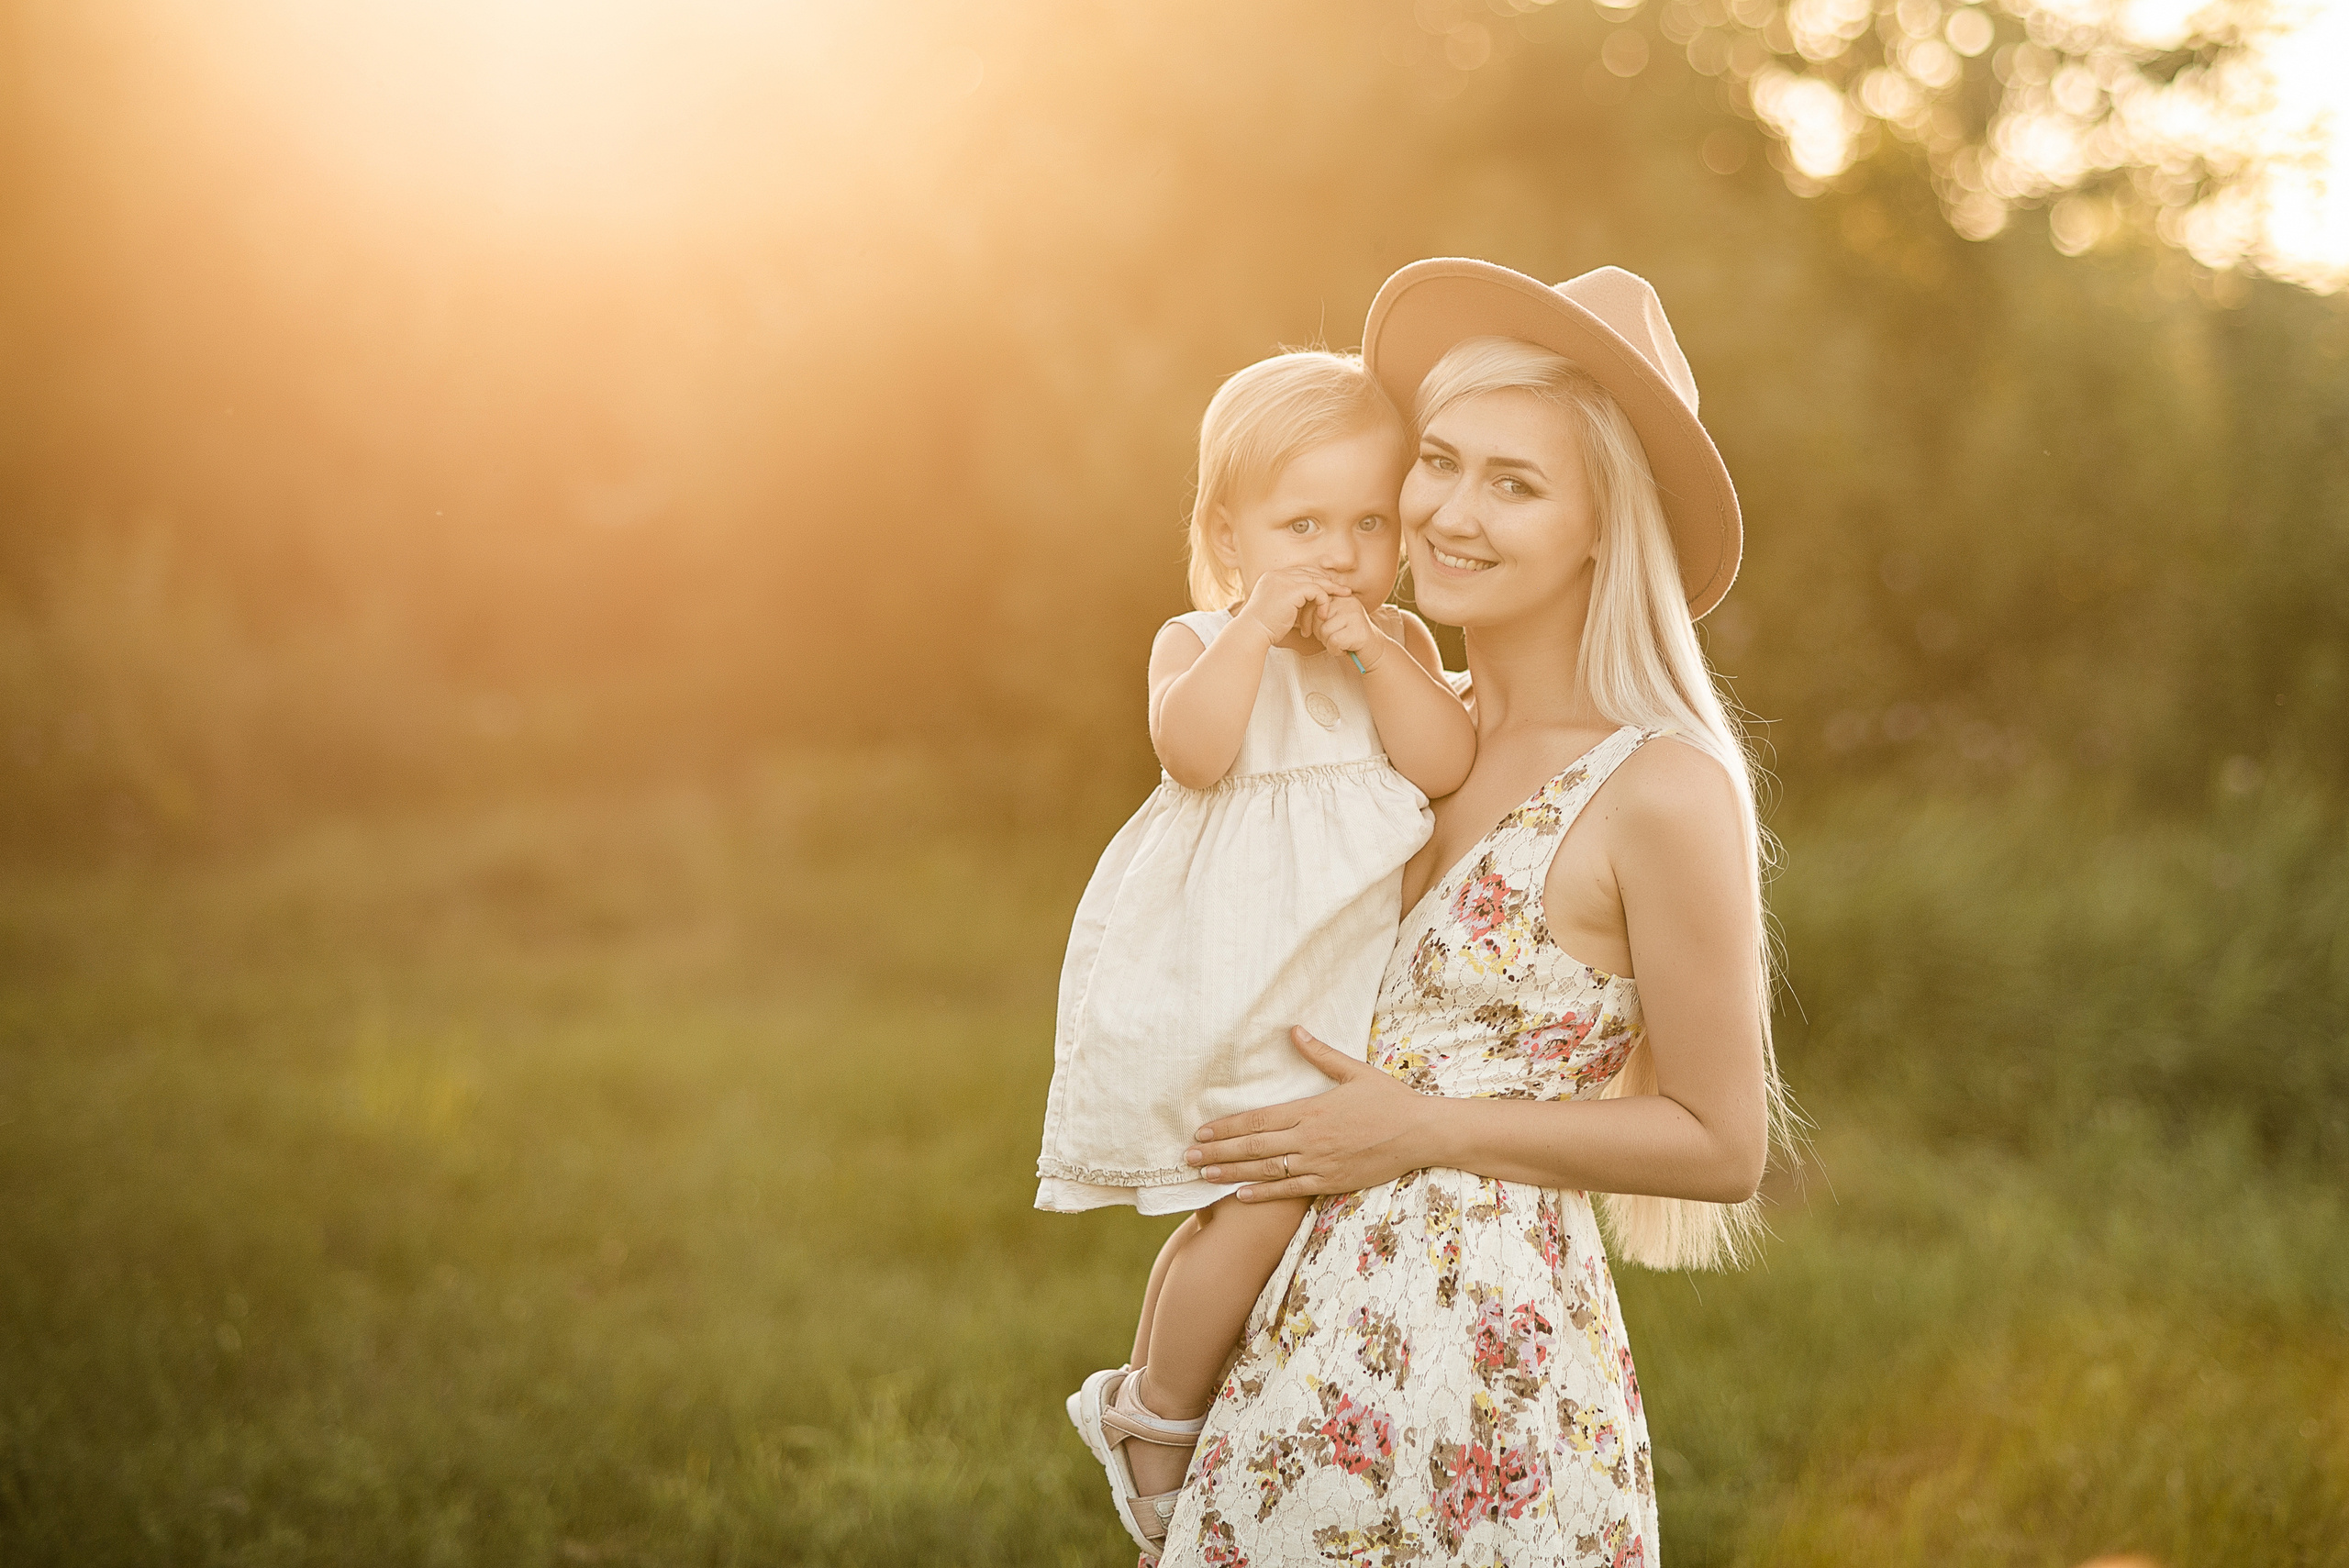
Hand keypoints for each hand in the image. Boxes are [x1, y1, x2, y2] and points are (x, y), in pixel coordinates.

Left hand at [1183, 1028, 1437, 1201]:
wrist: (1422, 1134)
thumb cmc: (1390, 1100)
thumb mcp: (1355, 1071)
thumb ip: (1320, 1054)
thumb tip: (1294, 1031)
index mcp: (1311, 1110)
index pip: (1258, 1120)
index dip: (1226, 1126)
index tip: (1201, 1130)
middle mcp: (1310, 1138)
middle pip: (1254, 1147)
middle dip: (1218, 1151)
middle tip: (1187, 1156)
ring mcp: (1320, 1163)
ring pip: (1267, 1170)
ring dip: (1232, 1173)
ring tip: (1204, 1175)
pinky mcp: (1332, 1181)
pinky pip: (1291, 1189)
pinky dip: (1263, 1193)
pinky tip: (1240, 1194)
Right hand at [1237, 567, 1344, 645]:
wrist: (1252, 632)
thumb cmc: (1263, 627)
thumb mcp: (1276, 609)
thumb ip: (1290, 601)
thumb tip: (1305, 604)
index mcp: (1272, 577)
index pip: (1300, 572)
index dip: (1317, 579)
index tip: (1330, 588)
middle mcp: (1277, 575)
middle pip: (1310, 573)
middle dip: (1328, 581)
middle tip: (1344, 590)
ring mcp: (1283, 580)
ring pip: (1316, 580)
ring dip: (1331, 590)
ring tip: (1344, 597)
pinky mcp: (1291, 590)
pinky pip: (1317, 590)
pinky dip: (1324, 601)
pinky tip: (1324, 614)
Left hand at [1309, 597, 1400, 671]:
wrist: (1373, 651)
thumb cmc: (1347, 637)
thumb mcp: (1332, 620)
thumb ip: (1318, 612)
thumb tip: (1295, 610)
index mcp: (1340, 596)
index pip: (1313, 602)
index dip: (1305, 619)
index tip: (1305, 631)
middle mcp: (1348, 602)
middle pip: (1317, 617)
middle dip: (1318, 633)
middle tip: (1330, 639)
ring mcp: (1355, 615)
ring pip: (1324, 631)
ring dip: (1328, 643)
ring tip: (1340, 643)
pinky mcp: (1358, 630)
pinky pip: (1333, 641)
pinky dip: (1335, 650)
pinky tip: (1344, 649)